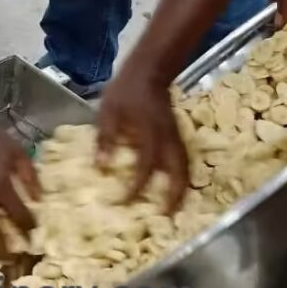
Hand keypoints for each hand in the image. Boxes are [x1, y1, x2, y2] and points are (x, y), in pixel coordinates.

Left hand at [95, 62, 188, 212]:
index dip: (136, 187)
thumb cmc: (125, 90)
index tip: (124, 202)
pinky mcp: (177, 135)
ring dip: (182, 189)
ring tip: (173, 209)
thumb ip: (105, 139)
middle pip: (178, 173)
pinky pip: (185, 160)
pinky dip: (182, 177)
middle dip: (174, 197)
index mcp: (149, 133)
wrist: (149, 70)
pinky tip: (174, 187)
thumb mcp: (108, 112)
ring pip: (186, 168)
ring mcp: (176, 136)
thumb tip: (101, 167)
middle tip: (165, 217)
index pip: (145, 166)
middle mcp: (167, 138)